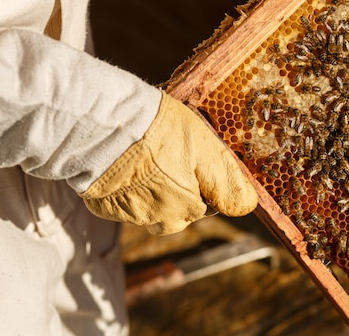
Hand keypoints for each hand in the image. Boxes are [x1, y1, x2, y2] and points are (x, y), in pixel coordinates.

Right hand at [81, 93, 257, 234]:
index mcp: (187, 207)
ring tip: (143, 157)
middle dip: (178, 191)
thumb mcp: (205, 148)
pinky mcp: (103, 207)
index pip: (205, 205)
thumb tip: (247, 206)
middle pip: (177, 211)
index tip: (191, 159)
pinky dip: (125, 189)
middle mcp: (159, 219)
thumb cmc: (158, 132)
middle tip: (167, 157)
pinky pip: (122, 203)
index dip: (201, 181)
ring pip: (150, 208)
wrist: (101, 127)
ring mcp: (129, 215)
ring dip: (150, 190)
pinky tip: (122, 164)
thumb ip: (226, 181)